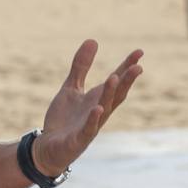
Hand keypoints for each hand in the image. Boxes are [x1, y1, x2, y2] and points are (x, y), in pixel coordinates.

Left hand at [34, 40, 142, 175]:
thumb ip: (81, 67)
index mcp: (98, 99)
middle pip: (116, 95)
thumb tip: (93, 40)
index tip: (139, 52)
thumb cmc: (64, 119)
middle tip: (138, 66)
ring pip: (104, 109)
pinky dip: (94, 119)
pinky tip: (98, 108)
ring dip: (110, 94)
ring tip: (115, 77)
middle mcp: (99, 111)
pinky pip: (88, 129)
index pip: (116, 81)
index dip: (127, 67)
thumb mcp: (71, 88)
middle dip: (126, 81)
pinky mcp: (78, 139)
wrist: (48, 147)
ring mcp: (90, 126)